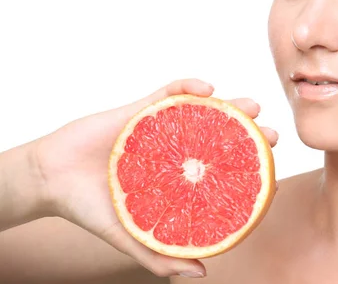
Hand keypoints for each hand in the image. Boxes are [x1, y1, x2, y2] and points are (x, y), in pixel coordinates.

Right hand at [33, 79, 278, 277]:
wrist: (51, 178)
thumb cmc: (90, 208)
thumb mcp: (128, 236)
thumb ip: (160, 256)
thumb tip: (201, 273)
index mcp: (177, 178)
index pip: (219, 172)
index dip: (247, 172)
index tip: (270, 175)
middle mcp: (175, 151)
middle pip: (220, 139)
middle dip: (249, 135)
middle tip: (271, 136)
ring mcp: (160, 128)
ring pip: (202, 111)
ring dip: (230, 106)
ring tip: (253, 107)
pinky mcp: (141, 109)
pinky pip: (169, 92)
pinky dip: (188, 86)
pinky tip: (207, 88)